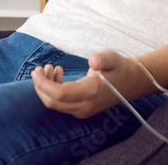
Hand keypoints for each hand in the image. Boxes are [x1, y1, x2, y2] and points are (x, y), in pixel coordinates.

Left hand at [30, 51, 149, 118]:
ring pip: (54, 104)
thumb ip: (103, 59)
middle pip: (52, 102)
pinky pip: (61, 104)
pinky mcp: (81, 109)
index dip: (43, 84)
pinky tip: (58, 74)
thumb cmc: (120, 68)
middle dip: (40, 86)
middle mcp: (84, 106)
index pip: (58, 94)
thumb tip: (93, 61)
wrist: (131, 82)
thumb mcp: (113, 58)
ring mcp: (82, 110)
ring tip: (50, 68)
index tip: (36, 70)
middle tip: (39, 69)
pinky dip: (53, 90)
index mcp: (90, 93)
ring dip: (46, 87)